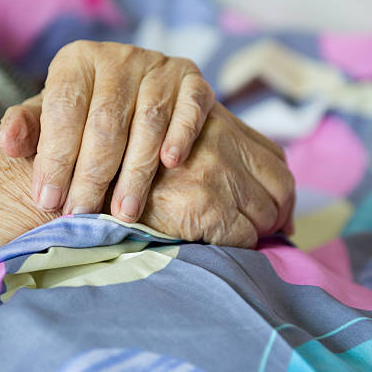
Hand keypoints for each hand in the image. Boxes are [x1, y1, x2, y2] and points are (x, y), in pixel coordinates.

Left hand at [0, 41, 214, 222]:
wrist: (138, 92)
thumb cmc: (86, 114)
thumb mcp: (53, 117)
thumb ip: (29, 128)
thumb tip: (8, 144)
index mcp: (78, 60)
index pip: (64, 109)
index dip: (56, 158)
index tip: (49, 200)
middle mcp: (119, 57)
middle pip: (105, 121)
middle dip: (92, 175)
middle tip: (82, 214)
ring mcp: (159, 66)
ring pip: (148, 122)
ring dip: (135, 172)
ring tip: (123, 212)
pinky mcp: (192, 80)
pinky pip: (190, 108)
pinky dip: (180, 135)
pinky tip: (170, 163)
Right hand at [141, 103, 294, 247]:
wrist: (91, 183)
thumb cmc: (126, 164)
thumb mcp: (169, 135)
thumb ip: (207, 145)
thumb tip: (243, 179)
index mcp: (220, 124)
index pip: (274, 158)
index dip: (280, 188)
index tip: (276, 209)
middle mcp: (224, 146)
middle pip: (280, 186)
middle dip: (277, 213)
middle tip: (266, 230)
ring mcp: (217, 177)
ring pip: (265, 214)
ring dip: (256, 230)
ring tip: (235, 236)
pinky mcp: (206, 208)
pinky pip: (244, 237)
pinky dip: (238, 246)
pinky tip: (216, 243)